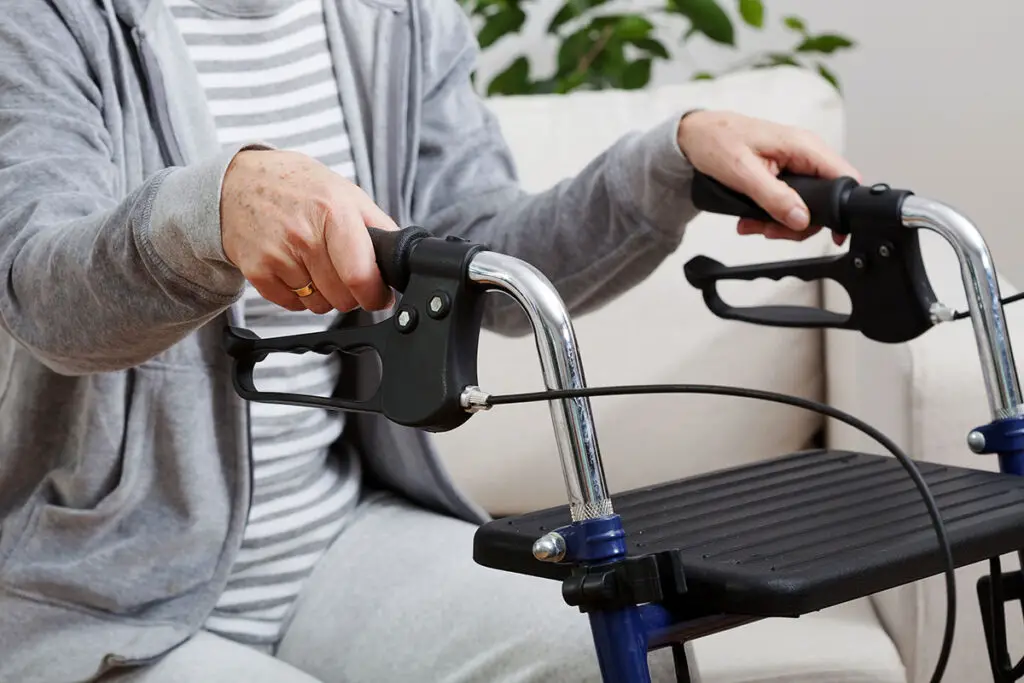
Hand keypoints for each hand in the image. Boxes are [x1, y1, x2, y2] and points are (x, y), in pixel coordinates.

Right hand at [220, 150, 396, 313]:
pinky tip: (294, 267)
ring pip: (319, 305)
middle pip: (342, 298)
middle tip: (342, 270)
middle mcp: (304, 234)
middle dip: (350, 292)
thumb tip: (401, 262)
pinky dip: (299, 295)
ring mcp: (278, 255)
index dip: (375, 295)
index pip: (360, 276)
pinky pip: (293, 305)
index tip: (379, 296)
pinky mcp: (257, 272)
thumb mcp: (345, 192)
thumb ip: (378, 226)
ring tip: (315, 263)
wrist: (237, 182)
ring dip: (324, 294)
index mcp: (333, 211)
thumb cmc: (297, 186)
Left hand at [677, 110, 860, 244]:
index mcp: (803, 146)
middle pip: (824, 199)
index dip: (842, 209)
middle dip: (796, 223)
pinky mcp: (783, 172)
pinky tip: (751, 218)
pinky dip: (772, 214)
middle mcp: (805, 153)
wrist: (695, 134)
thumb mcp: (743, 173)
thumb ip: (774, 197)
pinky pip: (789, 200)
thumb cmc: (715, 141)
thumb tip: (801, 218)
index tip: (831, 234)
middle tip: (768, 230)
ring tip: (751, 224)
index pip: (844, 177)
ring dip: (779, 222)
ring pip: (804, 204)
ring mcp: (795, 163)